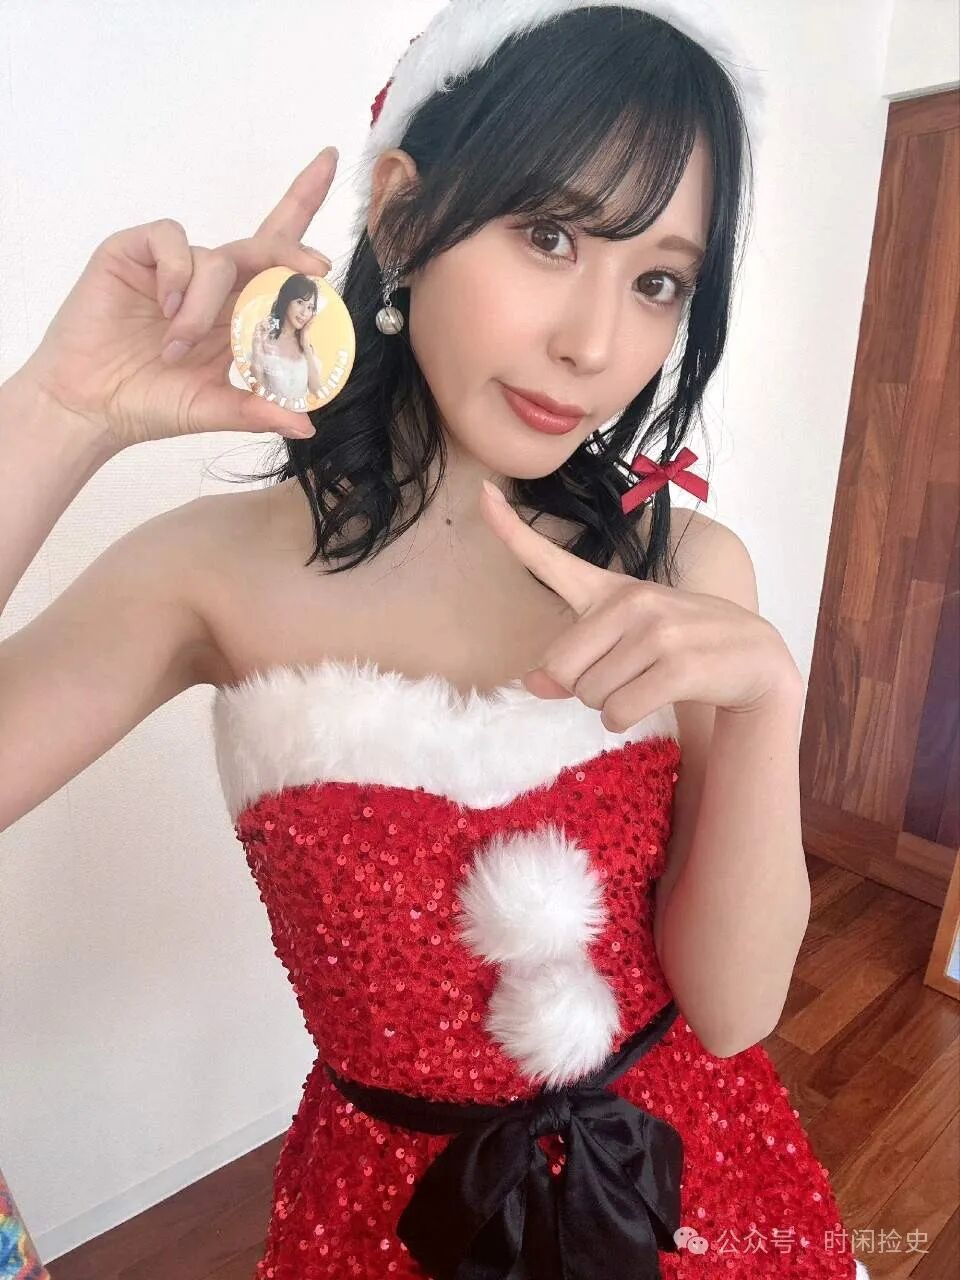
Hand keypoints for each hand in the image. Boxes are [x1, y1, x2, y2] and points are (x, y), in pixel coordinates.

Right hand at [18, 147, 339, 450]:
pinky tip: (165, 309)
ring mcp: (173, 267)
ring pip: (217, 258)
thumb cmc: (151, 403)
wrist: (90, 406)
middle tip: (316, 270)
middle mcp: (212, 284)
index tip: (330, 161)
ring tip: (180, 345)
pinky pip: (171, 241)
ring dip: (206, 306)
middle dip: (292, 252)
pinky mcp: (134, 253)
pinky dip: (177, 275)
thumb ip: (259, 409)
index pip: (278, 258)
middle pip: (263, 245)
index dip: (302, 205)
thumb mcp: (214, 408)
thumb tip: (308, 425)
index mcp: (237, 312)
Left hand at [479, 481, 799, 730]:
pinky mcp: (678, 665)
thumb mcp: (624, 646)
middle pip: (561, 668)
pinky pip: (617, 712)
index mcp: (610, 591)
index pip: (550, 559)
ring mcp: (656, 631)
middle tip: (623, 676)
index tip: (484, 493)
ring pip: (590, 695)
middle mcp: (630, 602)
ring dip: (609, 706)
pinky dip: (625, 720)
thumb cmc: (679, 648)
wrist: (753, 659)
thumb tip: (533, 684)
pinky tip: (653, 701)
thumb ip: (576, 661)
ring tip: (646, 684)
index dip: (510, 529)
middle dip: (583, 688)